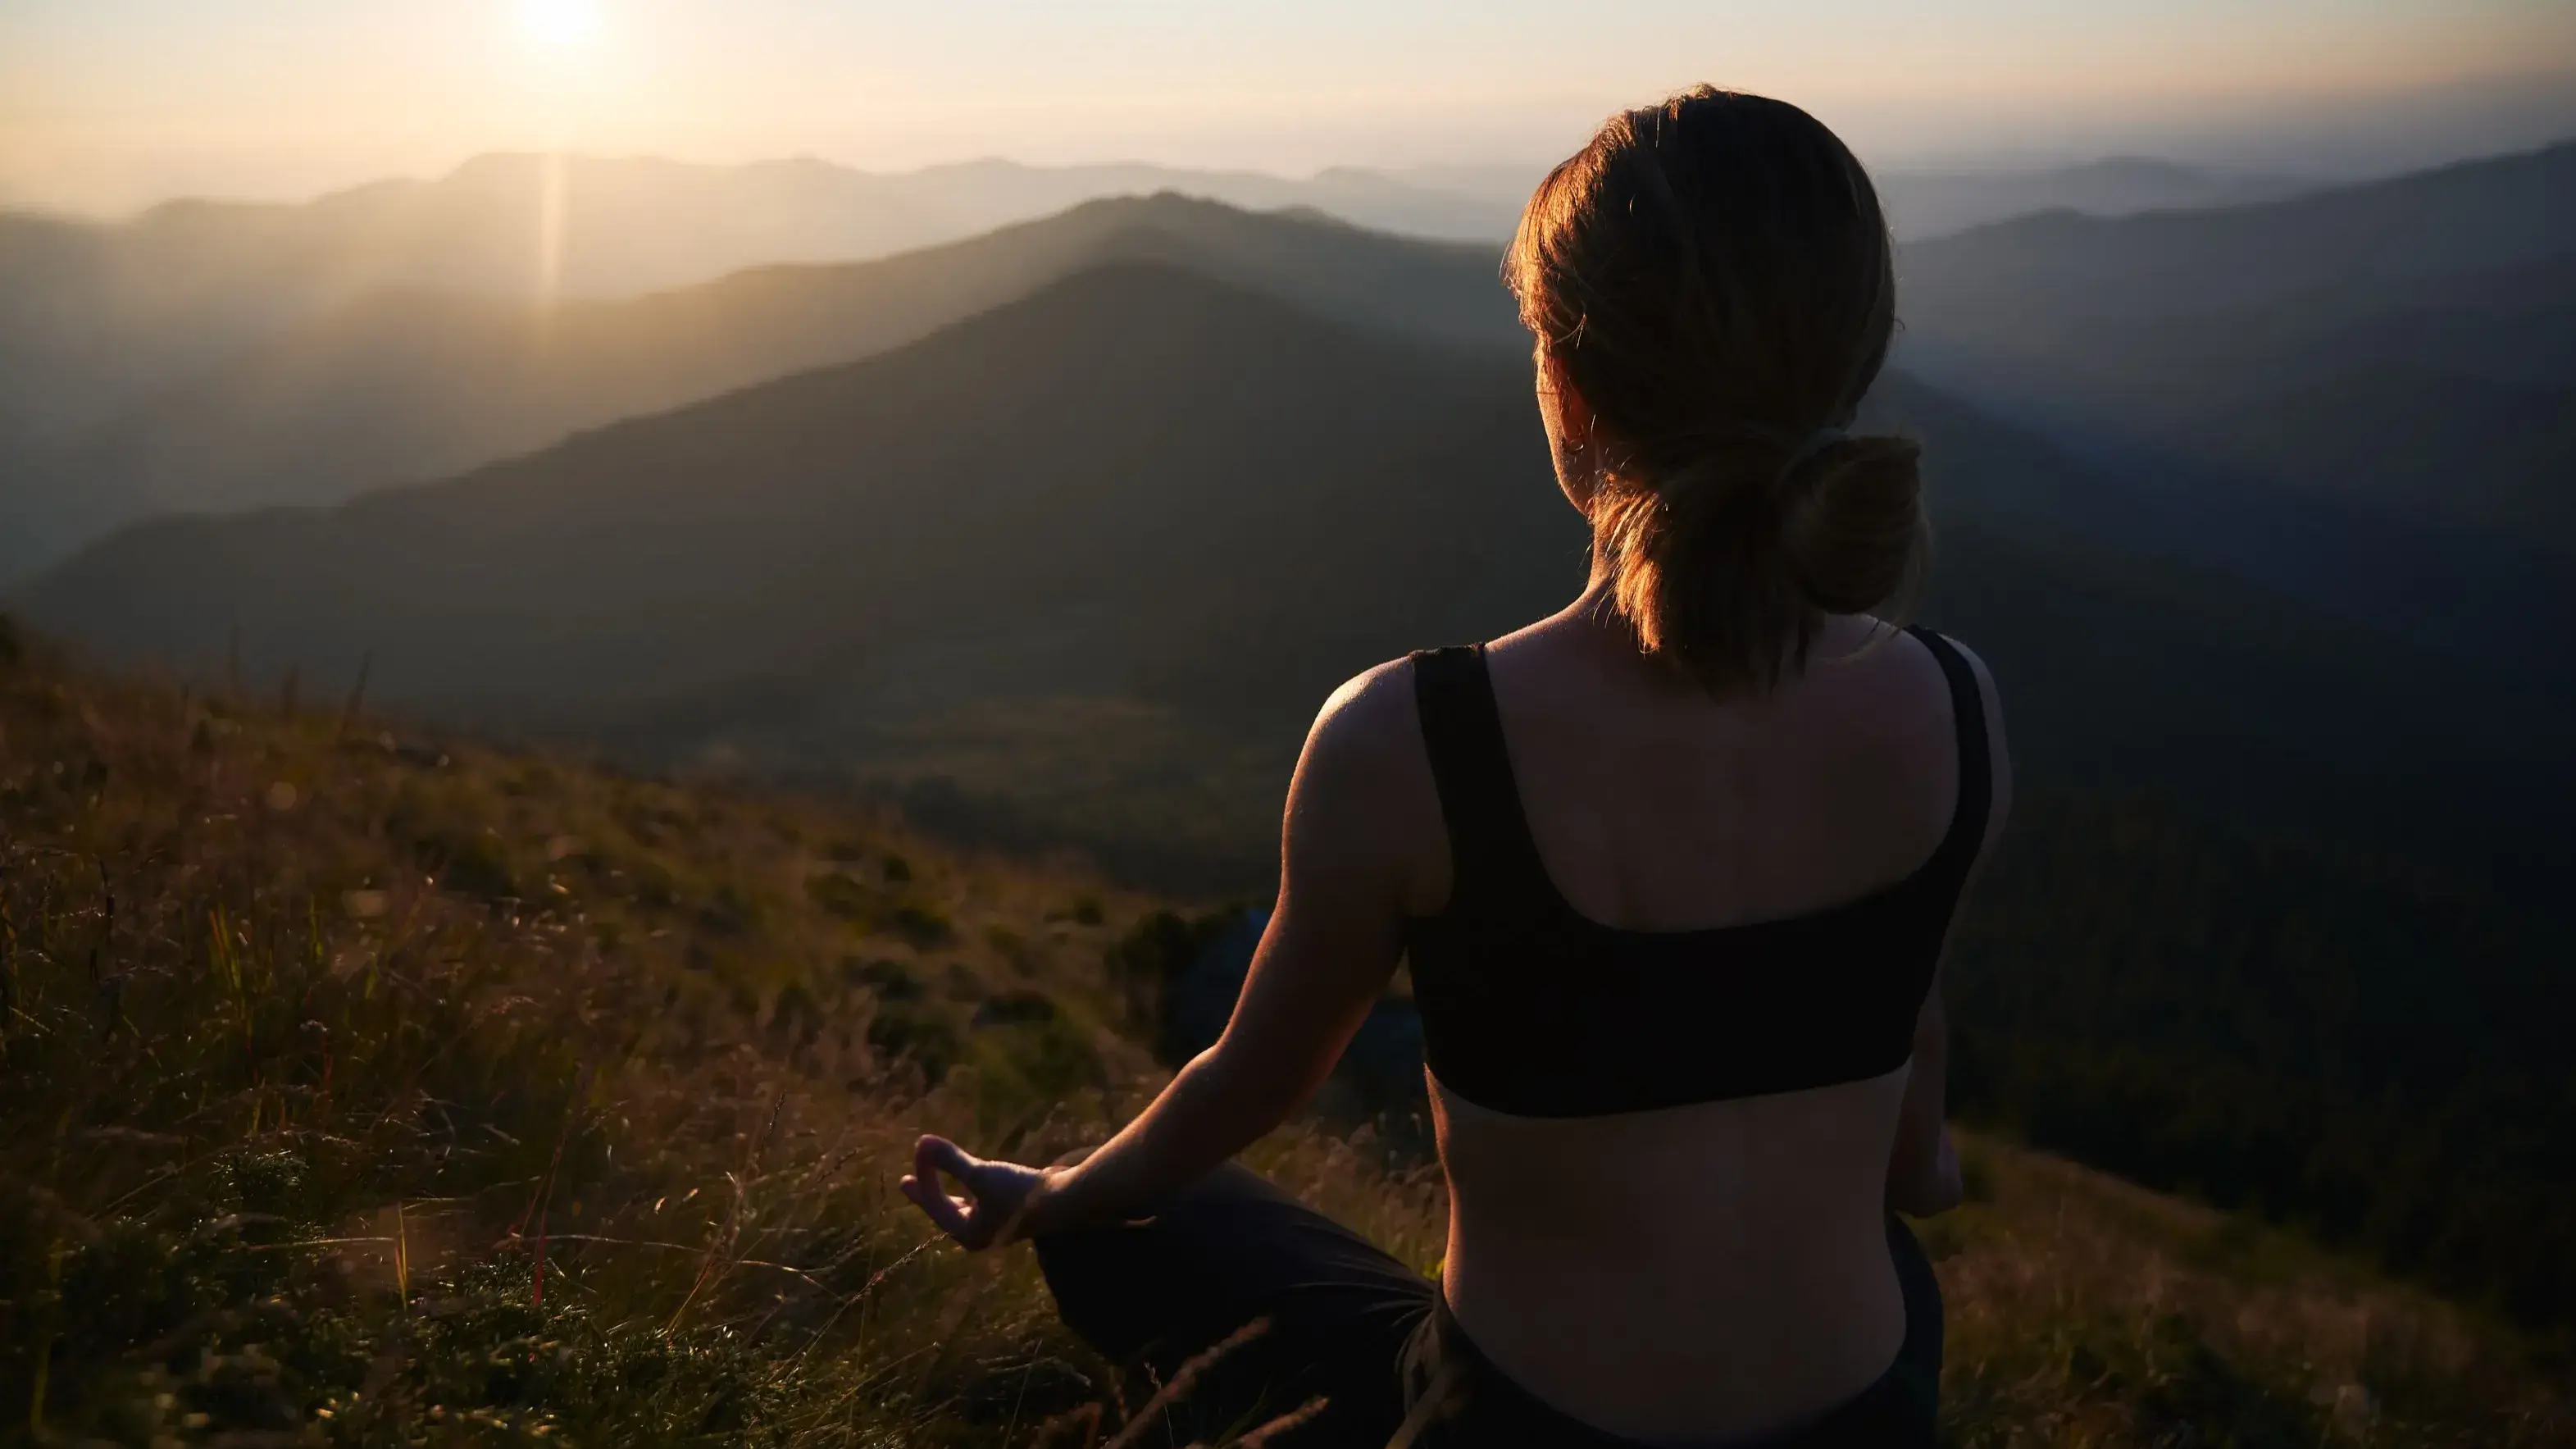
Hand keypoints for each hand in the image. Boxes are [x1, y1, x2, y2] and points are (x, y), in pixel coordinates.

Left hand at [898, 1135, 1053, 1249]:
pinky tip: (973, 1185)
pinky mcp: (1009, 1216)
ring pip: (962, 1210)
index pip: (935, 1202)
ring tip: (937, 1185)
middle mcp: (977, 1235)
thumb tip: (921, 1143)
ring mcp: (994, 1228)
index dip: (925, 1174)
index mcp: (966, 1232)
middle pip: (945, 1212)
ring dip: (948, 1194)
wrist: (1062, 1202)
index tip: (922, 1147)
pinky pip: (978, 1205)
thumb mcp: (981, 1174)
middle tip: (909, 1183)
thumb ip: (951, 1160)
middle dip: (928, 1195)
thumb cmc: (1018, 1192)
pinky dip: (968, 1193)